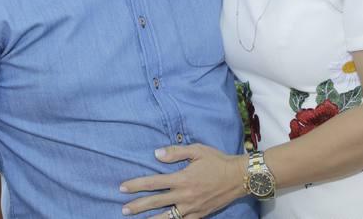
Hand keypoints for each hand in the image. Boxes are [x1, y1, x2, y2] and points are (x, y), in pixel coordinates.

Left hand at [120, 144, 247, 217]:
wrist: (239, 177)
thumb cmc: (218, 161)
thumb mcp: (197, 150)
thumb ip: (176, 152)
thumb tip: (156, 154)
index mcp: (183, 178)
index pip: (154, 183)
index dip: (136, 185)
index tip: (122, 188)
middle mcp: (185, 196)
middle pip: (156, 202)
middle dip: (137, 206)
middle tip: (123, 209)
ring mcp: (192, 208)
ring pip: (167, 217)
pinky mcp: (200, 215)